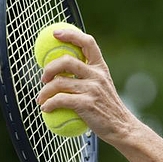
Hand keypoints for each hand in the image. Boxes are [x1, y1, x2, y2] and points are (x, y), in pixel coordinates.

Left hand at [36, 28, 136, 142]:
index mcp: (101, 68)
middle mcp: (97, 75)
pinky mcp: (86, 103)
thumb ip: (88, 77)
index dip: (71, 35)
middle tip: (43, 78)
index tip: (56, 34)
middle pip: (67, 61)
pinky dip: (49, 104)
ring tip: (40, 99)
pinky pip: (60, 100)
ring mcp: (92, 89)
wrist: (122, 128)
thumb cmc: (107, 109)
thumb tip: (62, 72)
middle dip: (50, 67)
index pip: (88, 42)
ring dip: (44, 91)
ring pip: (59, 83)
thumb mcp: (102, 87)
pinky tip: (45, 109)